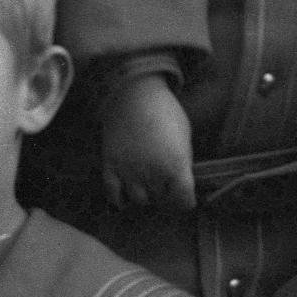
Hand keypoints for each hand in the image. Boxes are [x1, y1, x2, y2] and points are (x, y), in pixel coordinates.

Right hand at [101, 72, 197, 212]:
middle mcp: (153, 174)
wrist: (134, 94)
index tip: (184, 195)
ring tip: (148, 185)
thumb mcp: (184, 136)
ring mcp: (130, 172)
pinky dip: (120, 199)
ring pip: (140, 201)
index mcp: (176, 166)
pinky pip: (114, 195)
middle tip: (166, 184)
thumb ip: (182, 162)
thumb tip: (179, 179)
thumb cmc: (165, 112)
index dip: (185, 200)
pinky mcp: (111, 166)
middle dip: (166, 195)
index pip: (184, 202)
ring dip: (146, 195)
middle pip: (163, 201)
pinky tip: (126, 195)